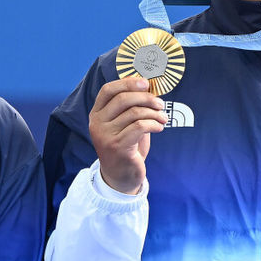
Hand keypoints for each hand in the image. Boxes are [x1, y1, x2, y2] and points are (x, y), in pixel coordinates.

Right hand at [89, 76, 167, 193]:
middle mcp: (97, 123)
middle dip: (146, 98)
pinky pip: (140, 126)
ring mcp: (106, 135)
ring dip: (154, 113)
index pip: (108, 90)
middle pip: (123, 99)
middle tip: (160, 104)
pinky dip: (154, 124)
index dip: (127, 83)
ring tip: (163, 118)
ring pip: (135, 113)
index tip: (145, 83)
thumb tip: (147, 88)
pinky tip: (159, 127)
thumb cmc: (126, 148)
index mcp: (97, 114)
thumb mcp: (124, 125)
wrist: (120, 177)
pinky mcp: (118, 146)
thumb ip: (130, 108)